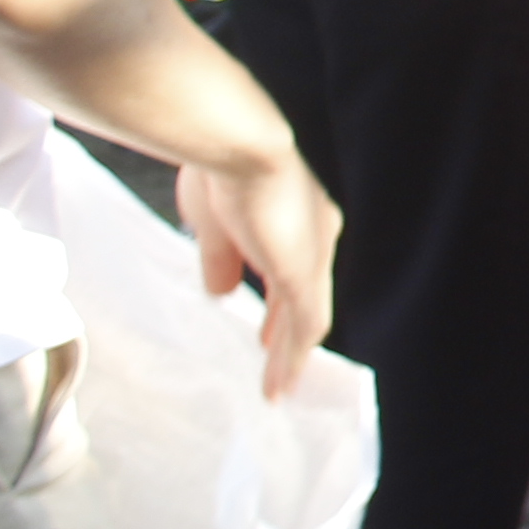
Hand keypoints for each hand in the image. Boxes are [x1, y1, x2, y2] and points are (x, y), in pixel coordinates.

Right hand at [173, 145, 341, 400]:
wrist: (237, 142)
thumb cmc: (218, 166)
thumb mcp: (214, 221)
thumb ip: (221, 258)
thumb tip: (222, 293)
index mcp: (295, 216)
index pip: (291, 269)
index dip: (278, 303)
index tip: (264, 330)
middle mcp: (314, 234)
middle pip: (304, 296)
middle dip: (286, 332)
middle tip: (272, 359)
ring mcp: (313, 254)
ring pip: (308, 317)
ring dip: (289, 355)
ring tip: (276, 386)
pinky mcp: (304, 272)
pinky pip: (306, 326)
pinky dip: (293, 358)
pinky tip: (280, 385)